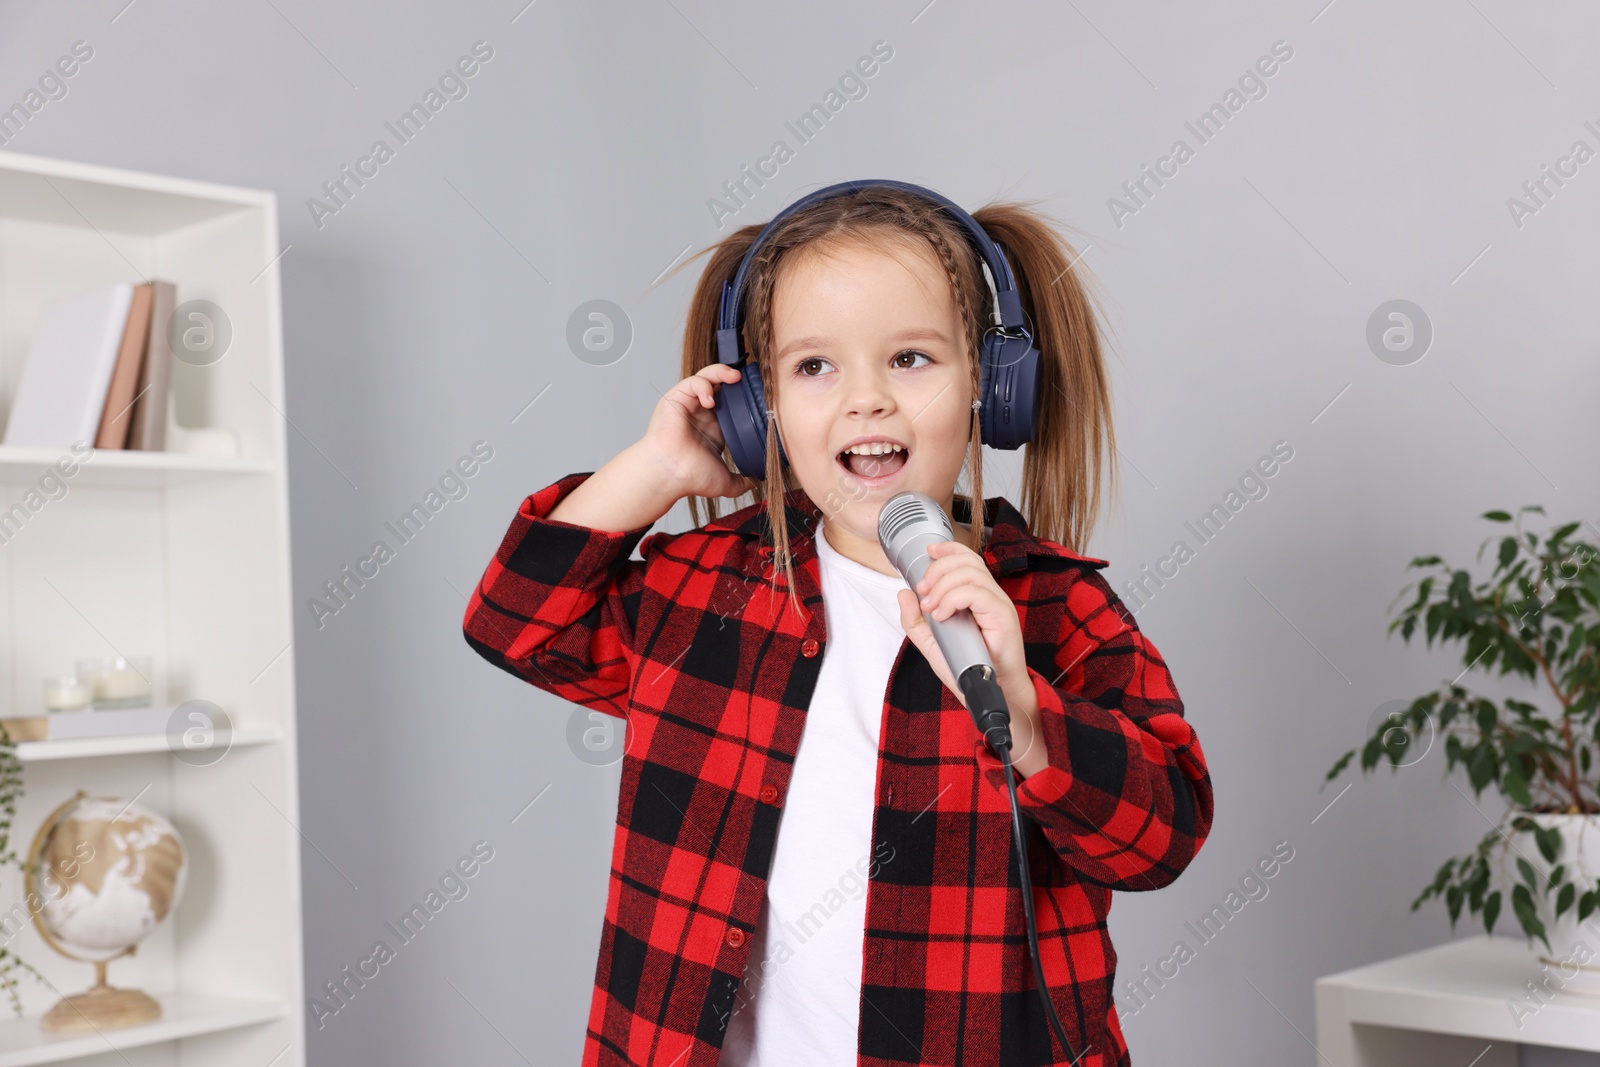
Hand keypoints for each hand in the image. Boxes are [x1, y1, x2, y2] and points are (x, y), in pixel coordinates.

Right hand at [637, 364, 759, 500]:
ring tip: (735, 377)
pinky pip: (692, 382)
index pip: (730, 401)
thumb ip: (742, 481)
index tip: (758, 395)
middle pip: (719, 384)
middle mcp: (699, 412)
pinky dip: (704, 385)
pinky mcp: (676, 398)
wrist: (671, 474)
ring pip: (706, 377)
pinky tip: (710, 400)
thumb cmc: (689, 476)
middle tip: (747, 380)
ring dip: (721, 372)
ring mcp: (688, 404)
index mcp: (712, 426)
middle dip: (734, 378)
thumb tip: (757, 482)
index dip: (743, 395)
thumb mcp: (725, 480)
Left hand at [895, 540, 1046, 774]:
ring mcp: (999, 604)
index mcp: (977, 597)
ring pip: (970, 574)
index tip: (928, 553)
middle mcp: (990, 596)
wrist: (992, 694)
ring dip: (942, 587)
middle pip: (967, 560)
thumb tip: (903, 594)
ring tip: (931, 608)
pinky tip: (943, 615)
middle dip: (937, 570)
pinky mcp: (1003, 616)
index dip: (948, 549)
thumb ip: (915, 621)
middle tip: (923, 592)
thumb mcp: (932, 644)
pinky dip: (953, 600)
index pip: (967, 558)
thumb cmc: (968, 670)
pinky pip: (977, 593)